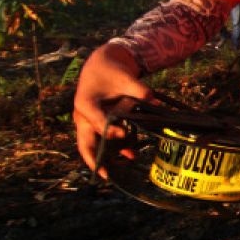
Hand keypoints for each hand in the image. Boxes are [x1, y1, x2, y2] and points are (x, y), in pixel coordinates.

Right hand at [73, 43, 151, 177]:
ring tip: (120, 171)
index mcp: (85, 104)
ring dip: (106, 157)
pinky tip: (131, 154)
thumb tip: (155, 102)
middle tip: (104, 175)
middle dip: (93, 159)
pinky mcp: (98, 124)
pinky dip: (115, 148)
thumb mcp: (124, 77)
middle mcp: (83, 116)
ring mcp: (89, 122)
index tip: (125, 134)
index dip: (110, 130)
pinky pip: (103, 140)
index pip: (97, 121)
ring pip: (93, 144)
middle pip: (84, 142)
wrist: (102, 65)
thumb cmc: (111, 70)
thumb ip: (138, 90)